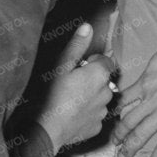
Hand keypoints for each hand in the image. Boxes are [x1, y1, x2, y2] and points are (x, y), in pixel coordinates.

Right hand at [37, 22, 118, 150]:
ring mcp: (103, 112)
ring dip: (90, 97)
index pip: (107, 62)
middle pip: (104, 81)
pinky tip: (72, 114)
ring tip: (70, 100)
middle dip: (92, 80)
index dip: (92, 63)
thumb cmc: (53, 95)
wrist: (49, 130)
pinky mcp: (98, 127)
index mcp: (100, 75)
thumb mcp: (62, 66)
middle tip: (72, 85)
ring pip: (100, 99)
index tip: (78, 69)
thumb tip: (87, 26)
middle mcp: (108, 93)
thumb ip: (77, 46)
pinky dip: (87, 114)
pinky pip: (95, 116)